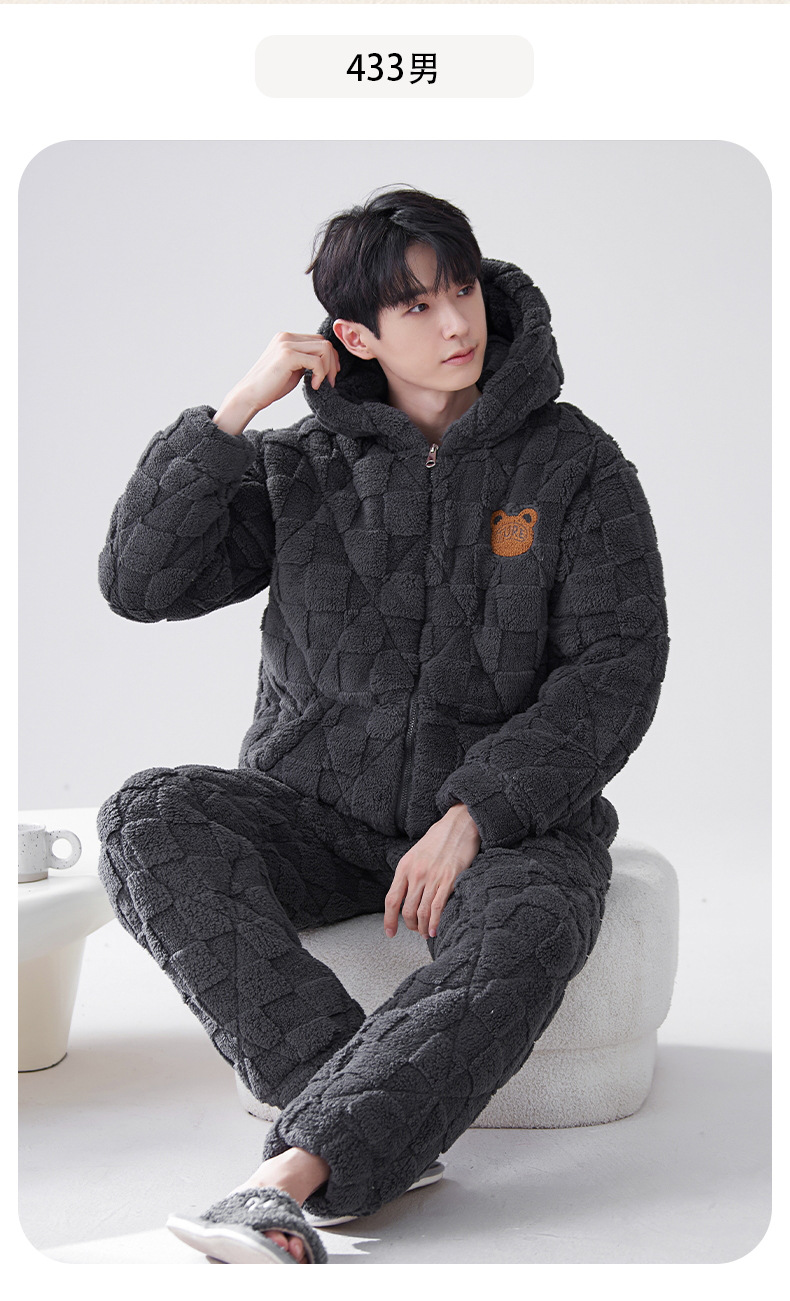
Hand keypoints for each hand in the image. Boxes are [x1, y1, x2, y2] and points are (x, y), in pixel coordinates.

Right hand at [213, 332, 340, 434]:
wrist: (249, 395)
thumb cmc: (270, 386)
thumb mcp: (292, 369)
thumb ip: (306, 361)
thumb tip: (327, 361)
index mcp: (287, 338)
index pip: (319, 340)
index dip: (330, 358)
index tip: (330, 376)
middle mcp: (287, 337)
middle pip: (324, 343)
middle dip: (332, 364)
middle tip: (330, 382)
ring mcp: (287, 344)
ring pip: (324, 349)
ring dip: (328, 369)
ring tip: (321, 384)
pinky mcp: (288, 355)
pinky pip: (317, 361)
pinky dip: (320, 375)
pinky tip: (313, 386)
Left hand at [383, 803, 480, 940]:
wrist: (459, 823)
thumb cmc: (439, 839)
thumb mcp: (415, 854)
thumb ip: (409, 874)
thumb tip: (405, 896)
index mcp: (404, 867)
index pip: (391, 900)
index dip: (389, 920)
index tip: (390, 932)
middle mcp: (416, 873)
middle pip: (406, 910)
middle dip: (410, 925)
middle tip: (415, 930)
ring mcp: (432, 877)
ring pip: (421, 912)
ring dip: (422, 927)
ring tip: (426, 933)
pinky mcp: (449, 879)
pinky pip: (437, 907)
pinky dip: (434, 923)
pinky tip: (434, 931)